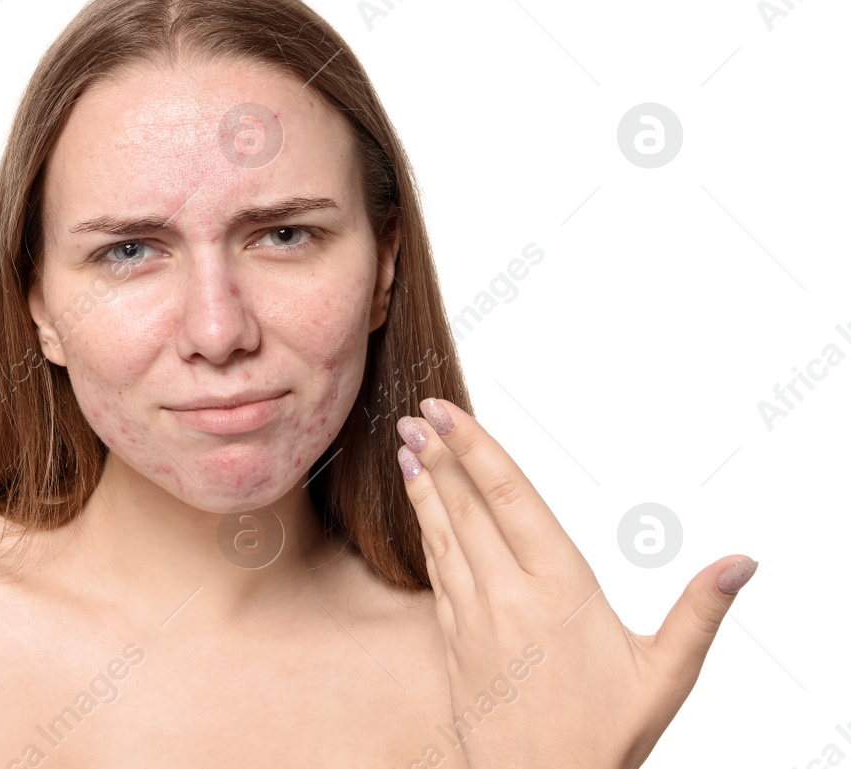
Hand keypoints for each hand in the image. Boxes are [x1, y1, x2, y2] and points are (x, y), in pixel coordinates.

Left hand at [395, 398, 755, 768]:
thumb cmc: (603, 734)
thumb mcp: (664, 675)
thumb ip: (698, 612)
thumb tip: (742, 563)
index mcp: (560, 589)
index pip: (511, 499)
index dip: (476, 449)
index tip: (445, 414)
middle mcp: (507, 595)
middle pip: (468, 508)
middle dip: (440, 455)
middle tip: (416, 414)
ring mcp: (473, 616)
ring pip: (444, 535)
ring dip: (425, 487)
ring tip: (406, 446)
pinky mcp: (452, 640)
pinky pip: (437, 572)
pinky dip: (427, 532)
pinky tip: (421, 510)